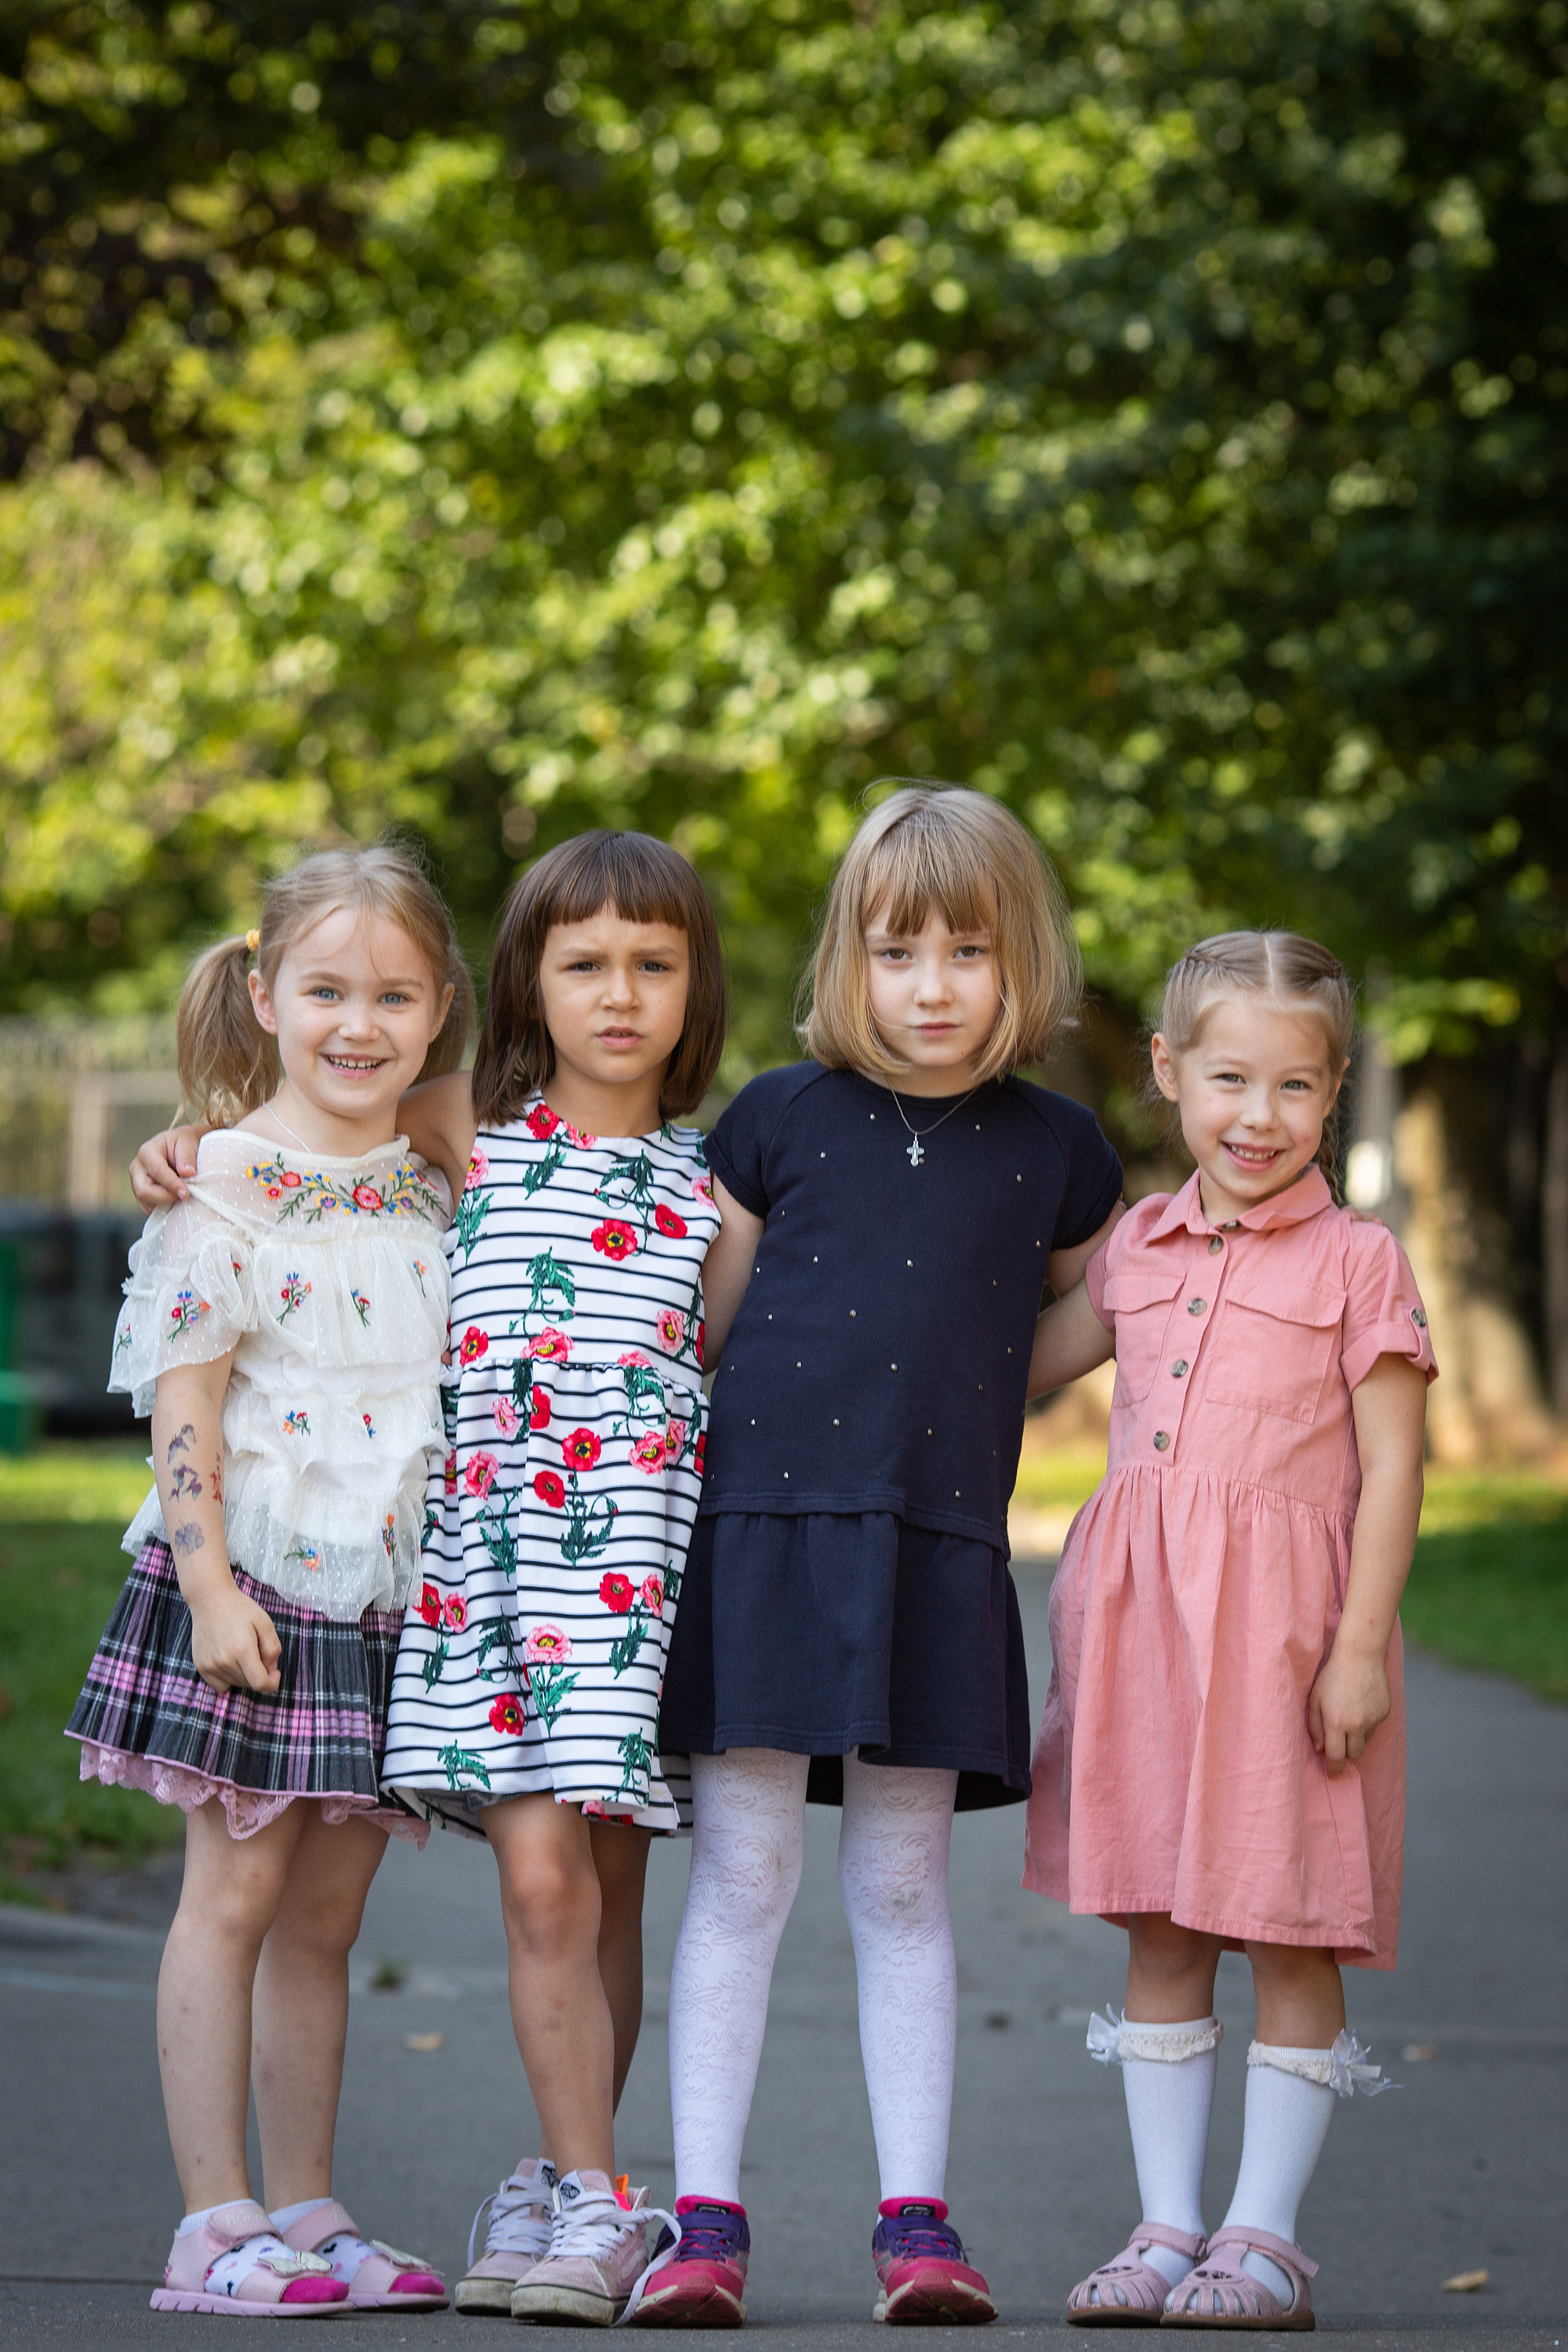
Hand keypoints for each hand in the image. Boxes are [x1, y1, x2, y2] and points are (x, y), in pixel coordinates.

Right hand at [130, 1123, 210, 1209]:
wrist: (177, 1147)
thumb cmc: (182, 1144)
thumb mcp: (187, 1143)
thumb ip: (187, 1157)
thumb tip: (188, 1173)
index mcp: (147, 1152)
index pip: (156, 1171)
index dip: (171, 1184)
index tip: (185, 1193)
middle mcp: (137, 1168)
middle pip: (143, 1191)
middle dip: (165, 1198)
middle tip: (185, 1196)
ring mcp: (136, 1183)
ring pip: (145, 1202)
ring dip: (165, 1204)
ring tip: (182, 1197)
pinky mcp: (141, 1194)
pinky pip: (149, 1208)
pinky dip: (163, 1209)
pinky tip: (176, 1203)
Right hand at [188, 1582, 282, 1694]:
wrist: (210, 1599)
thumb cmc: (240, 1609)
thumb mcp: (265, 1622)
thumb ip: (273, 1648)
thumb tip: (270, 1670)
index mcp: (242, 1650)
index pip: (260, 1683)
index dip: (272, 1683)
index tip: (275, 1673)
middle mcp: (223, 1661)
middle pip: (248, 1684)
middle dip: (258, 1673)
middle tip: (256, 1651)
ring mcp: (209, 1665)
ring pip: (235, 1684)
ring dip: (244, 1675)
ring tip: (240, 1650)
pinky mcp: (201, 1666)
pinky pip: (220, 1686)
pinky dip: (229, 1678)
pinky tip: (230, 1660)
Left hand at [1307, 1640, 1390, 1776]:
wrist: (1360, 1656)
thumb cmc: (1332, 1676)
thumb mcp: (1315, 1699)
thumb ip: (1315, 1726)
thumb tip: (1319, 1750)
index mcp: (1336, 1722)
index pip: (1336, 1757)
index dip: (1334, 1769)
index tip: (1333, 1775)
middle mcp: (1357, 1724)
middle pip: (1354, 1754)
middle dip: (1346, 1753)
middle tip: (1339, 1743)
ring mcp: (1373, 1719)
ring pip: (1365, 1740)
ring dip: (1356, 1736)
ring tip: (1349, 1715)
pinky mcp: (1385, 1712)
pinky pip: (1375, 1726)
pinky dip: (1367, 1722)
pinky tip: (1361, 1705)